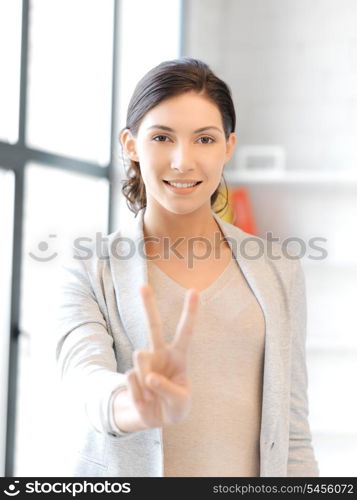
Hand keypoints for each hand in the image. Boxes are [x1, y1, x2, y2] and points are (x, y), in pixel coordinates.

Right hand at [125, 284, 199, 428]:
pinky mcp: (132, 378)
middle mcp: (160, 355)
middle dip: (148, 306)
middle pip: (153, 327)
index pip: (186, 331)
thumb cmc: (174, 405)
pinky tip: (144, 398)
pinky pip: (134, 381)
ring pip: (142, 361)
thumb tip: (148, 377)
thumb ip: (168, 389)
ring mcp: (145, 365)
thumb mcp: (180, 401)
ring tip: (153, 393)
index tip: (194, 291)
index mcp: (179, 356)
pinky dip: (140, 395)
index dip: (190, 312)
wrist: (156, 419)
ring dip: (149, 381)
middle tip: (142, 286)